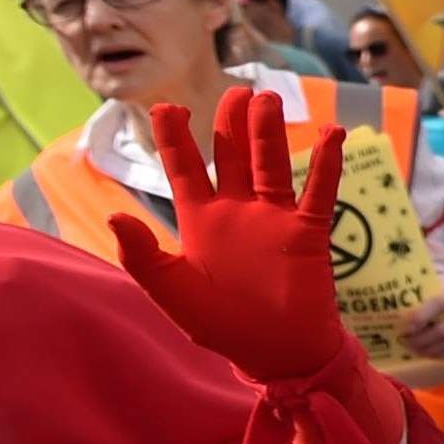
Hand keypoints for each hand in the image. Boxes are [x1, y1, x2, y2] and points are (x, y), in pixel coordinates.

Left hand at [108, 89, 350, 389]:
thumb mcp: (172, 293)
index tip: (166, 106)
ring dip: (270, 132)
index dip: (174, 138)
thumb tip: (113, 217)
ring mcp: (275, 218)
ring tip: (268, 100)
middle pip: (233, 154)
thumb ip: (142, 257)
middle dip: (231, 122)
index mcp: (201, 221)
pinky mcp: (309, 231)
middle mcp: (238, 211)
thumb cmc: (223, 326)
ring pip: (273, 163)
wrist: (278, 353)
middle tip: (237, 91)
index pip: (185, 168)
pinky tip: (331, 133)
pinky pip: (319, 191)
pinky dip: (326, 163)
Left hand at [397, 284, 443, 365]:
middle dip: (422, 340)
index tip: (406, 329)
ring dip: (431, 350)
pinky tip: (434, 355)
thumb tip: (393, 307)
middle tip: (408, 344)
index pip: (440, 303)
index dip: (421, 316)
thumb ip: (422, 301)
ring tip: (417, 351)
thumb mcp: (439, 298)